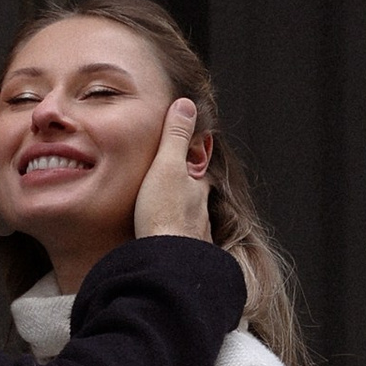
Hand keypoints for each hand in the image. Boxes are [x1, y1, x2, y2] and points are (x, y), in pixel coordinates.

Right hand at [131, 96, 212, 243]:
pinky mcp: (185, 254)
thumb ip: (175, 136)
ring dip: (179, 213)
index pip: (198, 165)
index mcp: (198, 185)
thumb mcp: (167, 166)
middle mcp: (201, 208)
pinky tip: (164, 240)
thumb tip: (187, 104)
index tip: (181, 153)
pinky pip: (180, 239)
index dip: (189, 158)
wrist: (167, 261)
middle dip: (186, 188)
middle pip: (195, 193)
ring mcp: (195, 233)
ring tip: (163, 211)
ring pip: (189, 217)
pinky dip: (174, 235)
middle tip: (168, 184)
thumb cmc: (164, 214)